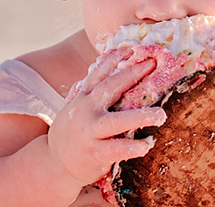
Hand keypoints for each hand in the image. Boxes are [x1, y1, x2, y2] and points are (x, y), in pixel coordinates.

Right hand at [46, 47, 166, 186]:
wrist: (54, 164)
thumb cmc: (70, 134)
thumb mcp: (73, 108)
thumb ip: (86, 90)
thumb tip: (96, 67)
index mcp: (82, 98)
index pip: (98, 73)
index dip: (114, 59)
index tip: (132, 49)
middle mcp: (84, 111)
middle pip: (109, 89)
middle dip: (131, 75)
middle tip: (152, 65)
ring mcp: (89, 132)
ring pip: (116, 121)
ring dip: (140, 117)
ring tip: (161, 114)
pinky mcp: (94, 153)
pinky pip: (116, 149)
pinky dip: (131, 147)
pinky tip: (147, 145)